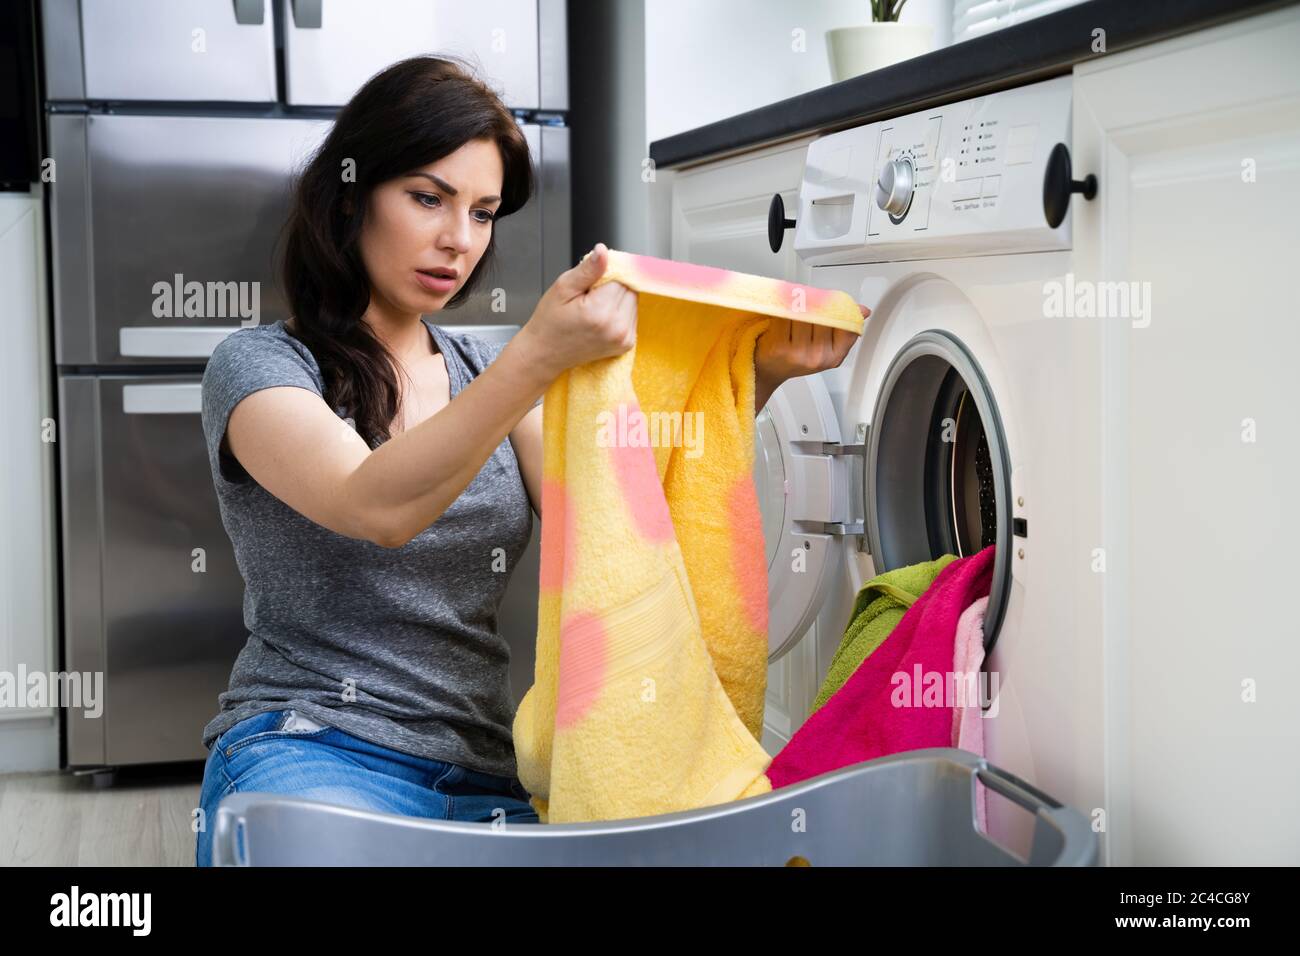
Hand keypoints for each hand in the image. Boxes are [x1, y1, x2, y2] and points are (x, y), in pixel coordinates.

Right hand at [513, 242, 636, 381]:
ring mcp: (623, 338)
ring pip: (633, 301)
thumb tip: (603, 251)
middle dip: (613, 286)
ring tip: (593, 308)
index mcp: (600, 312)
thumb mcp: (563, 288)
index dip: (607, 274)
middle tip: (589, 296)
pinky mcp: (626, 344)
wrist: (546, 352)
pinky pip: (632, 316)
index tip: (590, 282)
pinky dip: (620, 312)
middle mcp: (616, 327)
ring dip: (618, 299)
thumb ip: (587, 269)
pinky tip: (601, 317)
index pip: (621, 277)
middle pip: (630, 289)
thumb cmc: (550, 322)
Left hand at [753, 303, 869, 409]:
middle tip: (807, 300)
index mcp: (835, 356)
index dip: (837, 307)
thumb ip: (843, 326)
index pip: (845, 322)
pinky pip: (786, 317)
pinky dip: (782, 312)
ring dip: (798, 306)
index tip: (830, 299)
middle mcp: (819, 357)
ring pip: (804, 313)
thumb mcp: (826, 345)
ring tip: (793, 310)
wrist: (769, 370)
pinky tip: (780, 317)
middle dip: (815, 303)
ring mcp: (799, 354)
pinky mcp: (780, 347)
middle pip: (824, 315)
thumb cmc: (796, 355)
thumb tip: (863, 311)